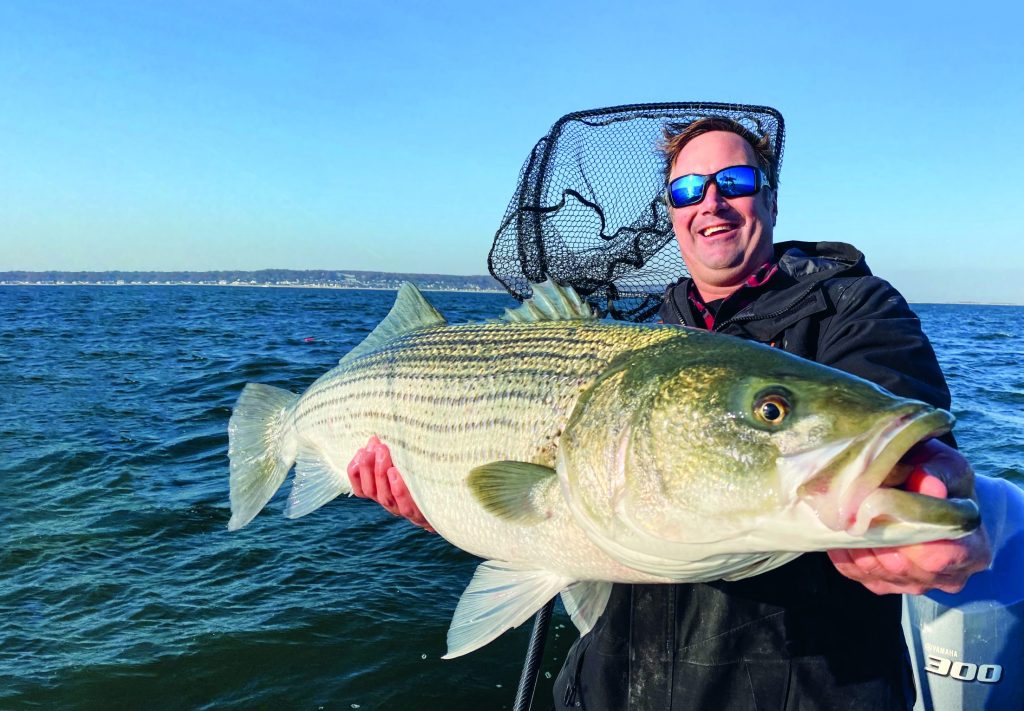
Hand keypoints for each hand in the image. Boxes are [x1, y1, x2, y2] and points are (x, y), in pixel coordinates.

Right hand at [347, 436, 434, 531]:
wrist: (451, 503)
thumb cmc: (425, 478)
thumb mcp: (406, 465)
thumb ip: (390, 456)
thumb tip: (375, 438)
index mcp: (383, 493)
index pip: (361, 488)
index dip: (356, 472)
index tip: (360, 451)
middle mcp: (390, 503)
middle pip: (371, 490)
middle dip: (368, 467)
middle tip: (373, 447)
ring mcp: (403, 510)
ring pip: (385, 496)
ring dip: (381, 472)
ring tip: (383, 451)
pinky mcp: (420, 514)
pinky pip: (405, 505)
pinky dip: (398, 489)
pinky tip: (396, 473)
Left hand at [828, 439, 991, 594]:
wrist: (929, 494)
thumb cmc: (942, 479)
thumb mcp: (948, 466)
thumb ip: (938, 474)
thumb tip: (928, 484)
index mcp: (971, 549)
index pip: (938, 557)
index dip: (909, 535)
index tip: (889, 508)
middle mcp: (945, 576)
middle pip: (900, 566)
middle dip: (876, 534)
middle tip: (861, 503)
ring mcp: (912, 584)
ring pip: (874, 569)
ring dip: (857, 540)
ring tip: (853, 511)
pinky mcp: (882, 583)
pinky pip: (853, 571)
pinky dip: (844, 548)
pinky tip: (845, 525)